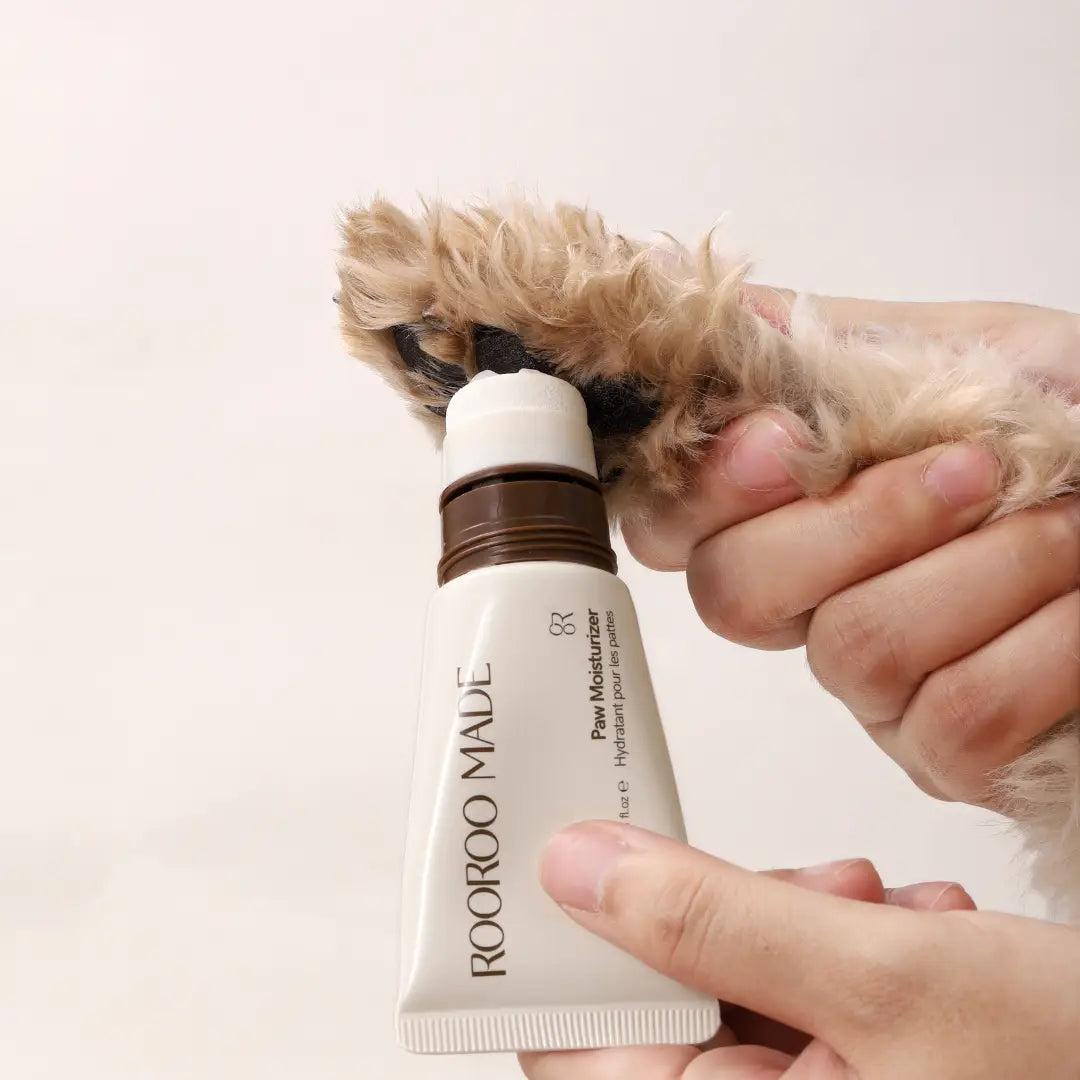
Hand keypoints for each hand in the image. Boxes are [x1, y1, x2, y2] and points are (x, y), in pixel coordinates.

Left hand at [520, 822, 1079, 1078]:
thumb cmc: (1074, 1072)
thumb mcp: (883, 978)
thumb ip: (712, 919)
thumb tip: (578, 869)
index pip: (581, 1047)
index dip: (584, 942)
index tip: (601, 854)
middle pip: (673, 1008)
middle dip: (736, 923)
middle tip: (812, 890)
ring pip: (746, 991)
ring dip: (811, 929)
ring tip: (897, 914)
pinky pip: (808, 1008)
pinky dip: (854, 956)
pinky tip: (923, 938)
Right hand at [623, 294, 1079, 803]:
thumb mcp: (968, 352)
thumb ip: (837, 347)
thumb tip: (709, 309)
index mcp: (798, 507)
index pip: (671, 522)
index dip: (706, 490)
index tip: (786, 437)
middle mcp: (816, 603)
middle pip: (733, 593)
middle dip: (859, 522)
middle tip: (971, 469)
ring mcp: (877, 690)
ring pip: (852, 649)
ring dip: (983, 569)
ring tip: (1071, 526)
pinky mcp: (950, 758)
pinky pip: (954, 717)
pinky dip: (1042, 644)